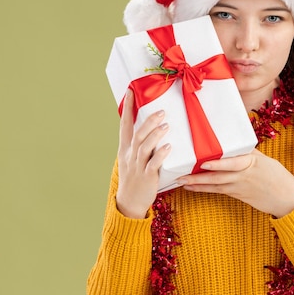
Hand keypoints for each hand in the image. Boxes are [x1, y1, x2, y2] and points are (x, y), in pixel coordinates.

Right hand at [116, 90, 171, 218]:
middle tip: (161, 111)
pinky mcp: (146, 177)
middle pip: (137, 135)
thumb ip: (141, 144)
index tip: (131, 91)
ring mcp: (137, 166)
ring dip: (155, 135)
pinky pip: (153, 164)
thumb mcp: (132, 159)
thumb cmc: (135, 178)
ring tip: (166, 126)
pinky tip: (168, 147)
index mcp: (125, 149)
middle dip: (148, 122)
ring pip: (144, 148)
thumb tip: (154, 127)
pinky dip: (160, 155)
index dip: (128, 108)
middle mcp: (130, 156)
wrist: (129, 203)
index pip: (125, 125)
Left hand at [177, 149, 293, 216]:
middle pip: (218, 177)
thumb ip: (248, 152)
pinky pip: (218, 191)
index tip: (204, 162)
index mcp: (252, 163)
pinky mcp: (238, 195)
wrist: (287, 200)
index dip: (218, 164)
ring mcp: (240, 187)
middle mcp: (244, 176)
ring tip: (181, 182)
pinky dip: (205, 189)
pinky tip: (192, 188)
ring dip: (197, 184)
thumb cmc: (278, 177)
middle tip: (181, 176)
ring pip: (215, 186)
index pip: (233, 163)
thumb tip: (233, 141)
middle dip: (198, 177)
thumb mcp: (265, 160)